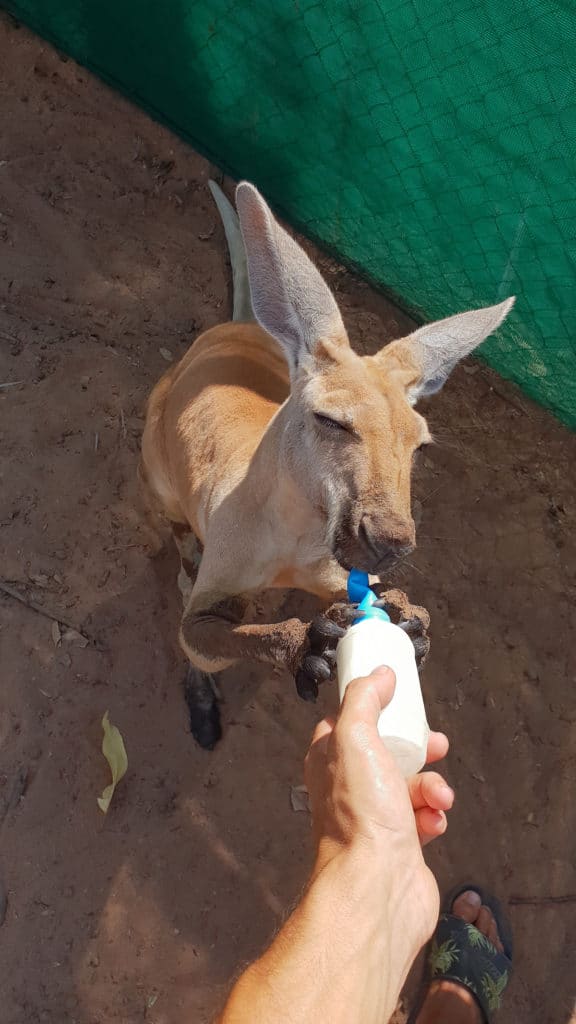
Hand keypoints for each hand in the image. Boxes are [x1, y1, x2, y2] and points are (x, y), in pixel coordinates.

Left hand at [305, 666, 452, 860]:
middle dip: (417, 747)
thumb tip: (380, 673)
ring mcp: (374, 819)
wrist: (377, 887)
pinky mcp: (399, 845)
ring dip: (431, 786)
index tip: (400, 700)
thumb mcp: (355, 739)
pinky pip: (424, 818)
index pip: (346, 723)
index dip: (373, 708)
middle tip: (436, 744)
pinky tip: (435, 823)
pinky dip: (434, 816)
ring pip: (410, 785)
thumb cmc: (361, 814)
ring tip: (438, 797)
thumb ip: (364, 700)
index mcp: (329, 761)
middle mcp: (347, 789)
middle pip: (386, 752)